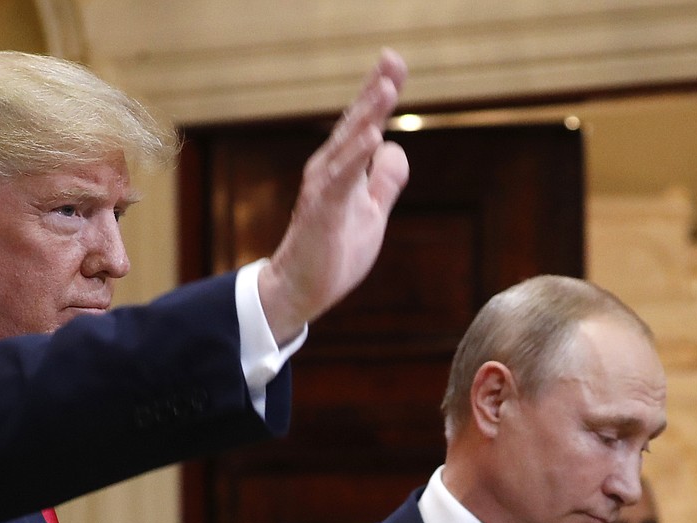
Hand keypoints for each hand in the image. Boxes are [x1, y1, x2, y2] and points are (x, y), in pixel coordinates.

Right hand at [258, 48, 409, 343]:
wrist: (301, 290)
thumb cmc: (332, 252)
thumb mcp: (370, 212)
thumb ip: (383, 181)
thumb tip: (395, 147)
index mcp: (341, 169)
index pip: (363, 124)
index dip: (378, 94)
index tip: (394, 63)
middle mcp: (328, 171)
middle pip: (355, 124)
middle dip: (374, 91)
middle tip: (392, 58)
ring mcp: (323, 190)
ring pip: (347, 145)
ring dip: (367, 115)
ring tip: (387, 87)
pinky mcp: (321, 212)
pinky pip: (341, 180)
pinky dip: (356, 157)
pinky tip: (374, 137)